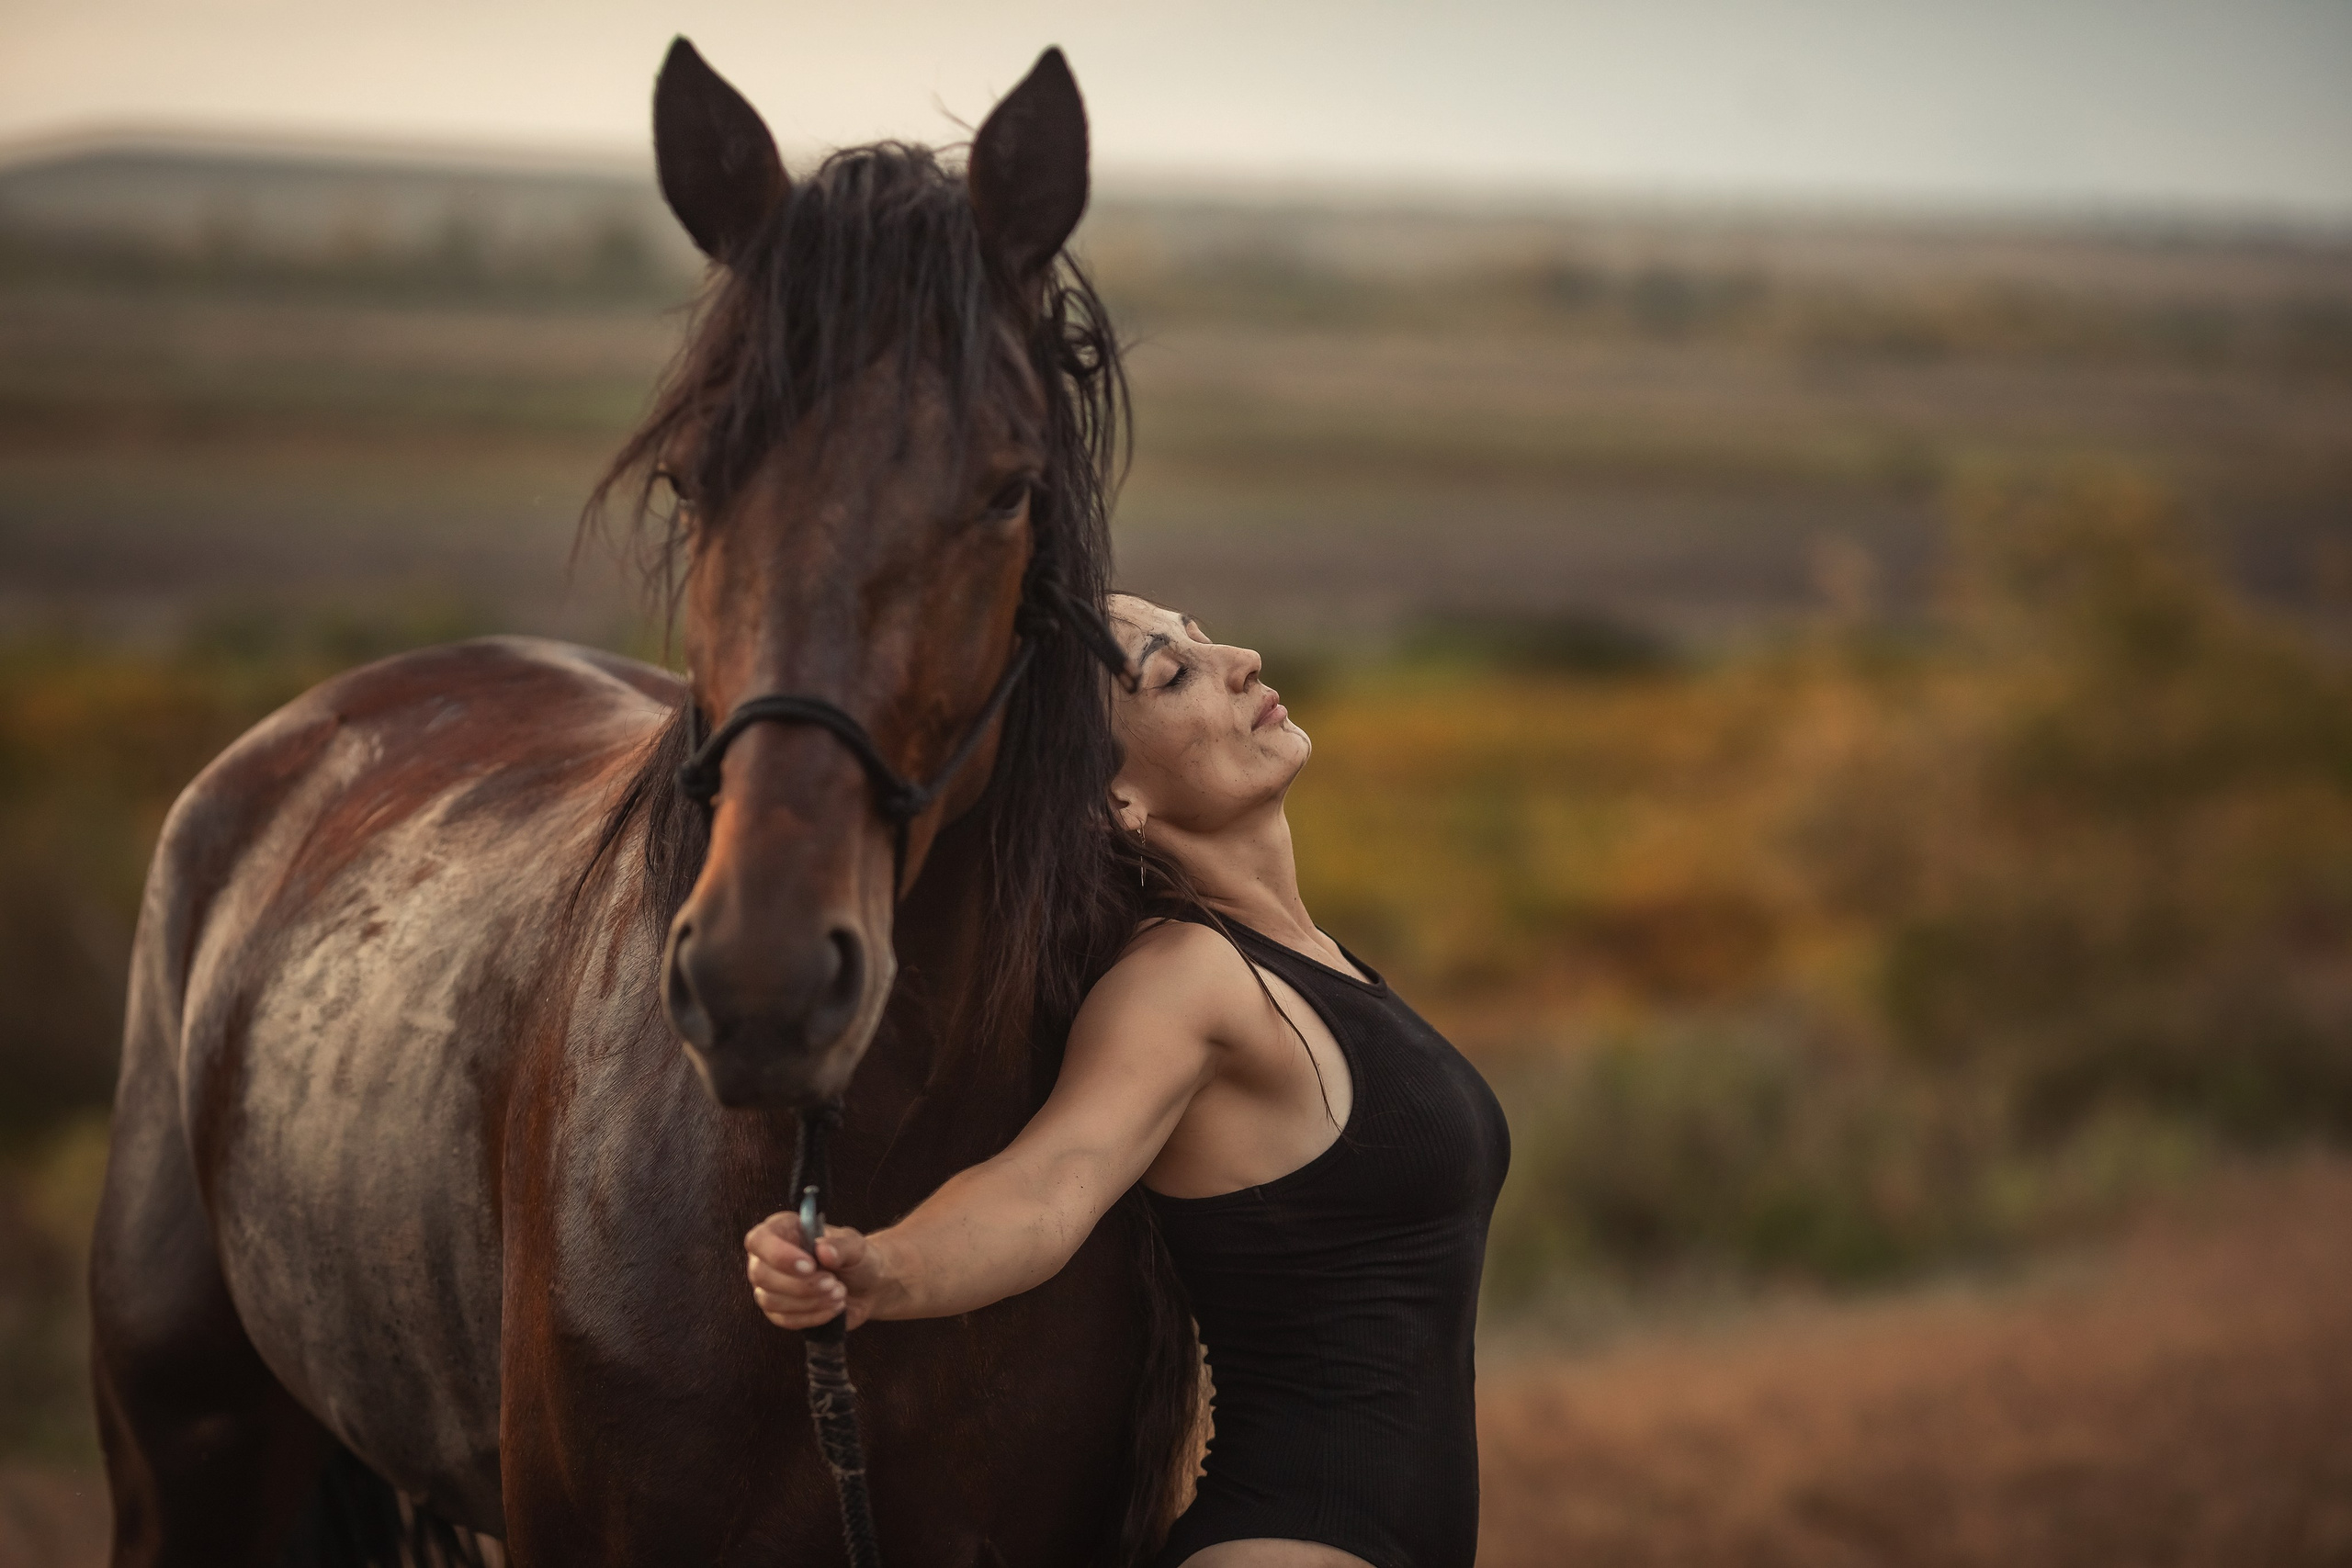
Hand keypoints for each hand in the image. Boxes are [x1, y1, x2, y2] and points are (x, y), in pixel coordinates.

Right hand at [745, 1212, 885, 1330]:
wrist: (869, 1287)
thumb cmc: (857, 1259)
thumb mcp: (856, 1246)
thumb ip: (841, 1246)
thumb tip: (822, 1250)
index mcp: (783, 1230)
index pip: (759, 1239)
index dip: (778, 1254)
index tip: (810, 1265)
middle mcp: (769, 1258)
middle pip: (760, 1274)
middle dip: (800, 1284)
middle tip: (833, 1282)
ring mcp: (771, 1287)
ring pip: (771, 1300)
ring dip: (808, 1301)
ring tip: (839, 1294)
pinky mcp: (780, 1312)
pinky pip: (784, 1320)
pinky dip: (811, 1317)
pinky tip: (833, 1308)